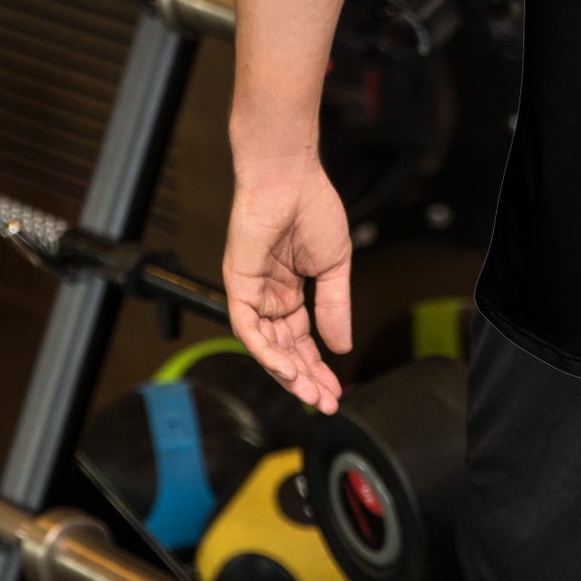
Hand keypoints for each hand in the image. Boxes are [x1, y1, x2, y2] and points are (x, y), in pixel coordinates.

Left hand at [223, 150, 353, 413]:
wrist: (290, 178)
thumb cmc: (312, 208)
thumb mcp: (334, 265)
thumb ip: (335, 306)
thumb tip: (342, 345)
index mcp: (290, 290)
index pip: (302, 339)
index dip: (318, 366)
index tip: (334, 389)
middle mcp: (268, 297)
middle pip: (285, 349)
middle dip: (305, 378)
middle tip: (325, 401)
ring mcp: (251, 294)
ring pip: (266, 347)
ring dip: (288, 373)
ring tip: (310, 394)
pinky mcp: (238, 287)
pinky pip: (249, 328)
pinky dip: (267, 352)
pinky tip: (288, 369)